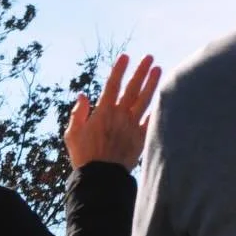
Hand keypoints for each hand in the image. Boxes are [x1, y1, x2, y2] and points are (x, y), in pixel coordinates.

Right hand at [65, 54, 160, 171]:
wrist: (100, 178)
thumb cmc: (84, 156)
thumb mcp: (72, 133)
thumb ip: (78, 113)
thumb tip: (82, 95)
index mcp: (103, 112)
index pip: (112, 85)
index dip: (119, 70)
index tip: (125, 56)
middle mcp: (120, 115)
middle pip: (133, 88)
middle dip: (141, 71)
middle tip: (149, 57)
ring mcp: (132, 126)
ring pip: (145, 101)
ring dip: (152, 84)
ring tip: (158, 70)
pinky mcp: (140, 139)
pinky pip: (151, 121)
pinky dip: (157, 109)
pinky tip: (163, 99)